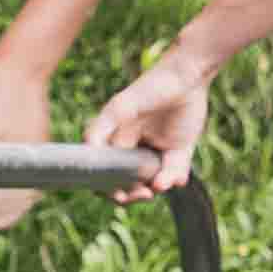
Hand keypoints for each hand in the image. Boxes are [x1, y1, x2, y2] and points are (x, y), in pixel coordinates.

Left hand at [0, 59, 52, 231]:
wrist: (21, 68)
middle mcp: (9, 149)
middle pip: (4, 198)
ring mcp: (30, 150)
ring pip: (24, 194)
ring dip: (12, 214)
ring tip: (0, 225)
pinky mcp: (43, 147)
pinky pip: (37, 181)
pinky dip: (28, 198)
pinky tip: (19, 206)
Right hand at [81, 52, 211, 199]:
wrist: (186, 76)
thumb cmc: (149, 88)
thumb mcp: (120, 108)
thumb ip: (99, 129)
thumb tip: (87, 154)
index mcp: (117, 140)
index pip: (108, 172)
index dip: (110, 187)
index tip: (117, 194)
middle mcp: (136, 148)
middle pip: (130, 182)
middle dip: (133, 194)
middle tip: (142, 195)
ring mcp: (158, 150)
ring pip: (153, 181)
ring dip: (156, 187)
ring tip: (158, 185)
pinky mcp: (181, 150)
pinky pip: (176, 173)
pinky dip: (175, 179)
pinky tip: (176, 179)